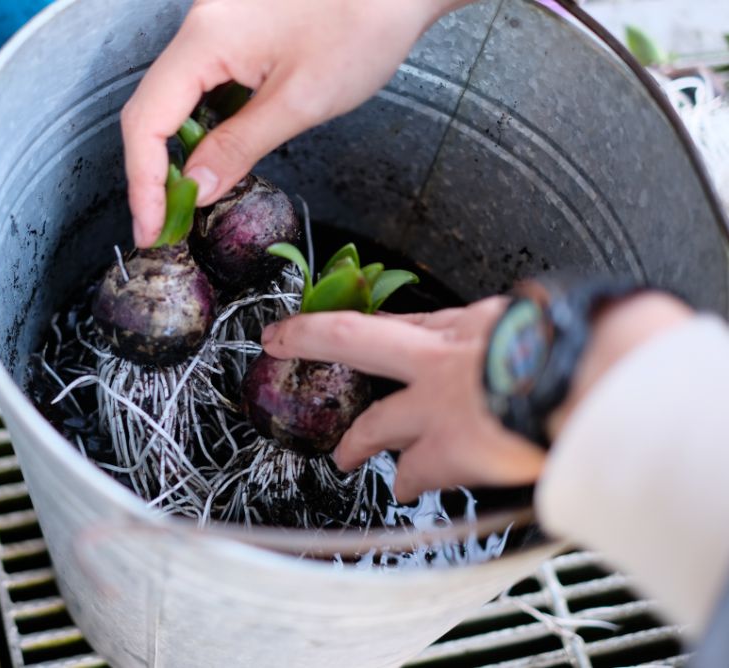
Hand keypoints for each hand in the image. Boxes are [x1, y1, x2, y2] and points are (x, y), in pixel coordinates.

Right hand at [121, 0, 469, 246]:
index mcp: (207, 39)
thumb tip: (196, 189)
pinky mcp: (231, 35)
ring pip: (169, 102)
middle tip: (161, 226)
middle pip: (148, 111)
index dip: (143, 182)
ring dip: (170, 156)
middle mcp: (199, 27)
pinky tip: (206, 161)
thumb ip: (239, 147)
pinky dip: (194, 130)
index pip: (147, 120)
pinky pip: (195, 88)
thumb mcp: (299, 102)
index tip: (150, 228)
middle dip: (150, 175)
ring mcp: (213, 27)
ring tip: (179, 205)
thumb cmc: (363, 26)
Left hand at [260, 292, 691, 501]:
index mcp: (470, 322)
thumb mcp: (557, 315)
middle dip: (310, 338)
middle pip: (352, 338)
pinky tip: (404, 490)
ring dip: (358, 441)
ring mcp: (434, 403)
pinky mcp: (446, 449)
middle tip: (279, 341)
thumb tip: (557, 322)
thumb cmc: (594, 339)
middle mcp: (439, 357)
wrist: (601, 376)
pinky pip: (416, 472)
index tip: (360, 322)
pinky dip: (410, 482)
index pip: (412, 320)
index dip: (381, 322)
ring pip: (376, 422)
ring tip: (345, 455)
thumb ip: (532, 324)